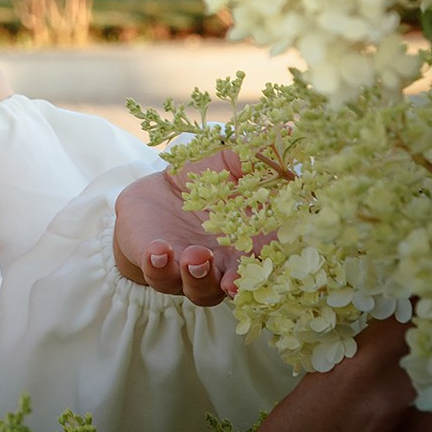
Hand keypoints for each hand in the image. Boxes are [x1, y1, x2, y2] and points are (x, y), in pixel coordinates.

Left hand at [113, 149, 247, 306]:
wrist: (156, 191)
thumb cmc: (202, 179)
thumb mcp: (225, 162)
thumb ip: (249, 158)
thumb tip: (276, 144)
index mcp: (244, 242)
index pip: (259, 262)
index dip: (261, 271)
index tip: (261, 272)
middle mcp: (219, 264)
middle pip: (230, 285)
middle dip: (229, 283)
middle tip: (228, 279)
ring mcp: (185, 268)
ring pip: (195, 287)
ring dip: (196, 276)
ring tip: (192, 257)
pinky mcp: (154, 262)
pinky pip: (156, 272)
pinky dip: (157, 265)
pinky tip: (157, 251)